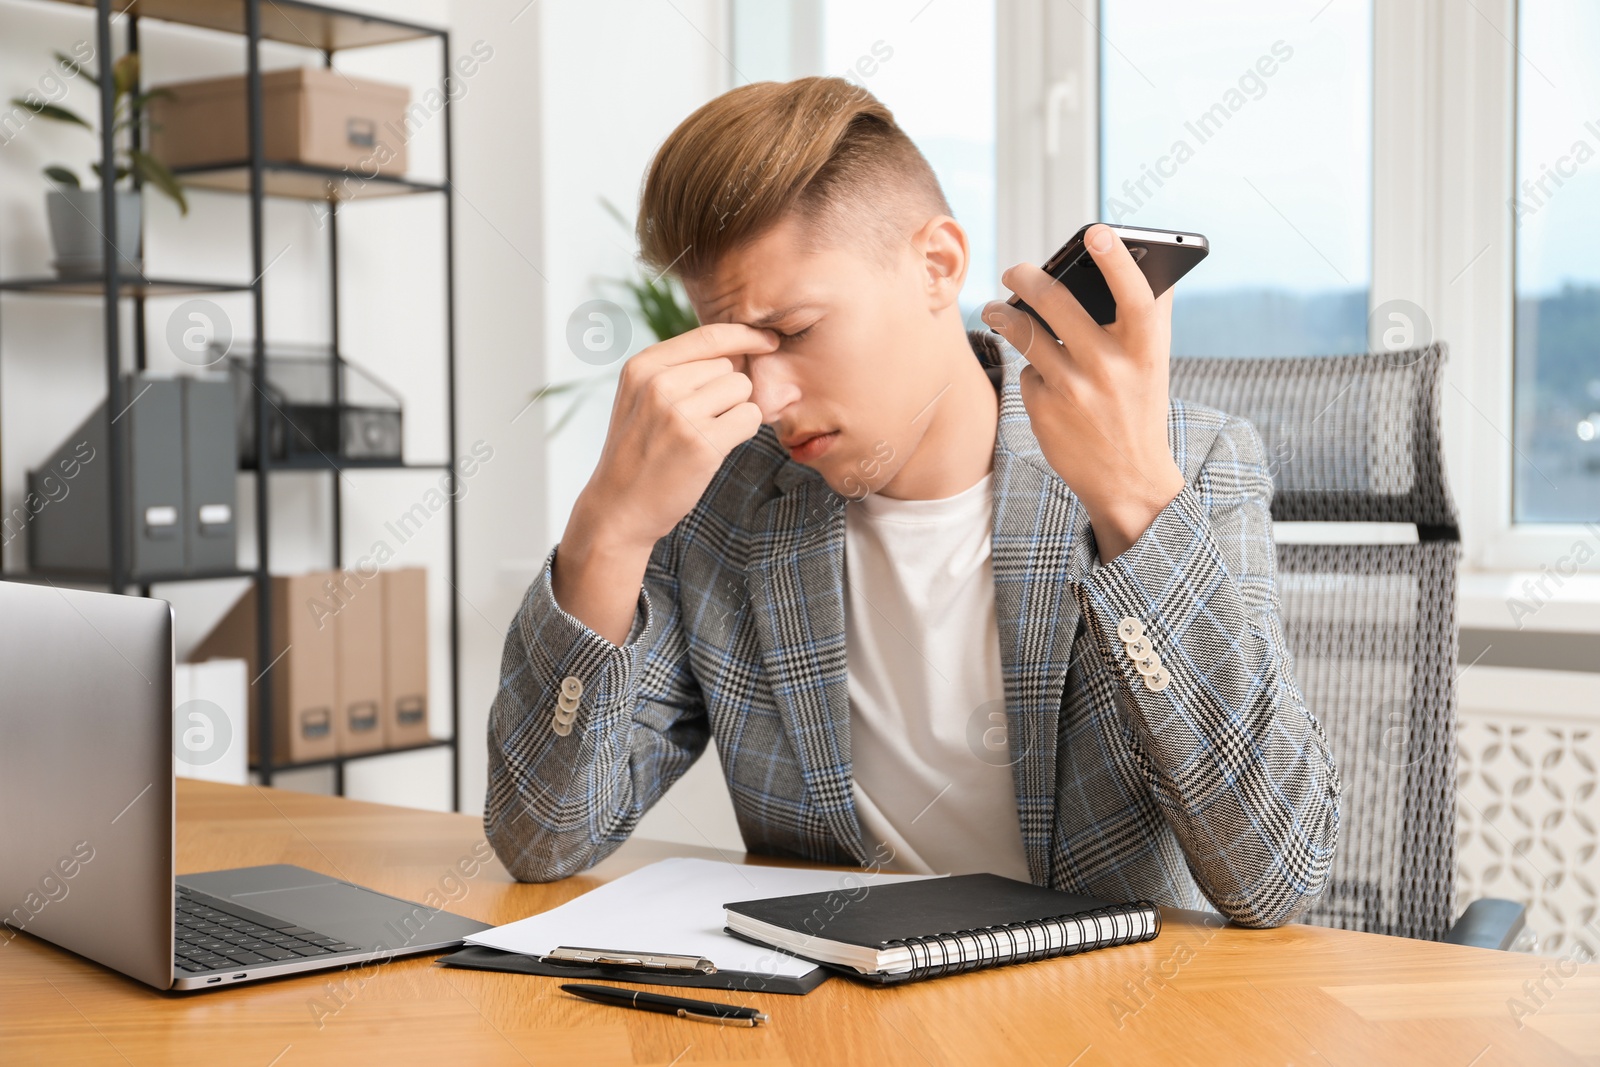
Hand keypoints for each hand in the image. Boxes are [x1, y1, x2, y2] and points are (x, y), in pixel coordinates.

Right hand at [572, 322, 776, 553]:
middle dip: (728, 392)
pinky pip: (750, 417)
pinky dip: (744, 431)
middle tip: (702, 422)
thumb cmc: (639, 451)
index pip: (709, 335)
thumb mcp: (641, 397)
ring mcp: (679, 413)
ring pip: (742, 390)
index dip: (745, 336)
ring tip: (705, 435)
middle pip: (730, 367)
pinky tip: (717, 446)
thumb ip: (679, 369)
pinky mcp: (701, 443)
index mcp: (643, 366)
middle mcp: (659, 383)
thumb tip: (740, 349)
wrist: (619, 507)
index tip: (769, 340)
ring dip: (736, 412)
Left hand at [983, 224, 1185, 561]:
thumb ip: (1149, 312)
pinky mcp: (1044, 410)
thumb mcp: (1153, 362)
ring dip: (1005, 315)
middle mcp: (1111, 368)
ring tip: (995, 309)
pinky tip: (1040, 377)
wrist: (1127, 479)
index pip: (1134, 296)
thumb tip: (1131, 254)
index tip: (1095, 232)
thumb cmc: (1139, 404)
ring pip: (1026, 334)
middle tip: (1014, 269)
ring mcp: (1074, 390)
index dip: (1116, 261)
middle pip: (1058, 305)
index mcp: (1146, 350)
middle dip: (1028, 278)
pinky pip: (1027, 371)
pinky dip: (1031, 368)